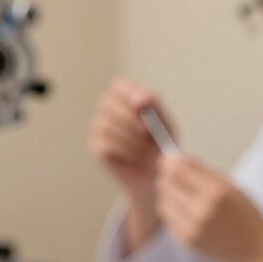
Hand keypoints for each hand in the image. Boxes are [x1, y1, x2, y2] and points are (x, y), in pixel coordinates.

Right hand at [88, 78, 175, 203]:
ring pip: (106, 125)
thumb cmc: (162, 145)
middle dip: (130, 119)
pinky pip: (106, 144)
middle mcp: (109, 110)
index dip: (128, 94)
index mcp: (126, 99)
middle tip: (147, 134)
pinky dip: (125, 151)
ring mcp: (99, 128)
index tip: (142, 106)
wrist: (157, 175)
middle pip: (108, 104)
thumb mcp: (166, 124)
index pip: (118, 86)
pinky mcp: (96, 147)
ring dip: (130, 138)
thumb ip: (155, 107)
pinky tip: (135, 157)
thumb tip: (140, 99)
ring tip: (145, 149)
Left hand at [156, 156, 262, 261]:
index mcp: (217, 193)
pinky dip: (173, 212)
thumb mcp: (232, 186)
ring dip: (169, 195)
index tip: (168, 159)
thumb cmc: (246, 216)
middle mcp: (203, 211)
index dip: (171, 162)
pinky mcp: (186, 241)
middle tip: (174, 176)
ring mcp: (193, 228)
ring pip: (164, 202)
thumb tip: (174, 160)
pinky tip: (187, 212)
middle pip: (167, 184)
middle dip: (168, 177)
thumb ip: (203, 172)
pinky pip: (168, 219)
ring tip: (184, 196)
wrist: (255, 250)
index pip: (180, 170)